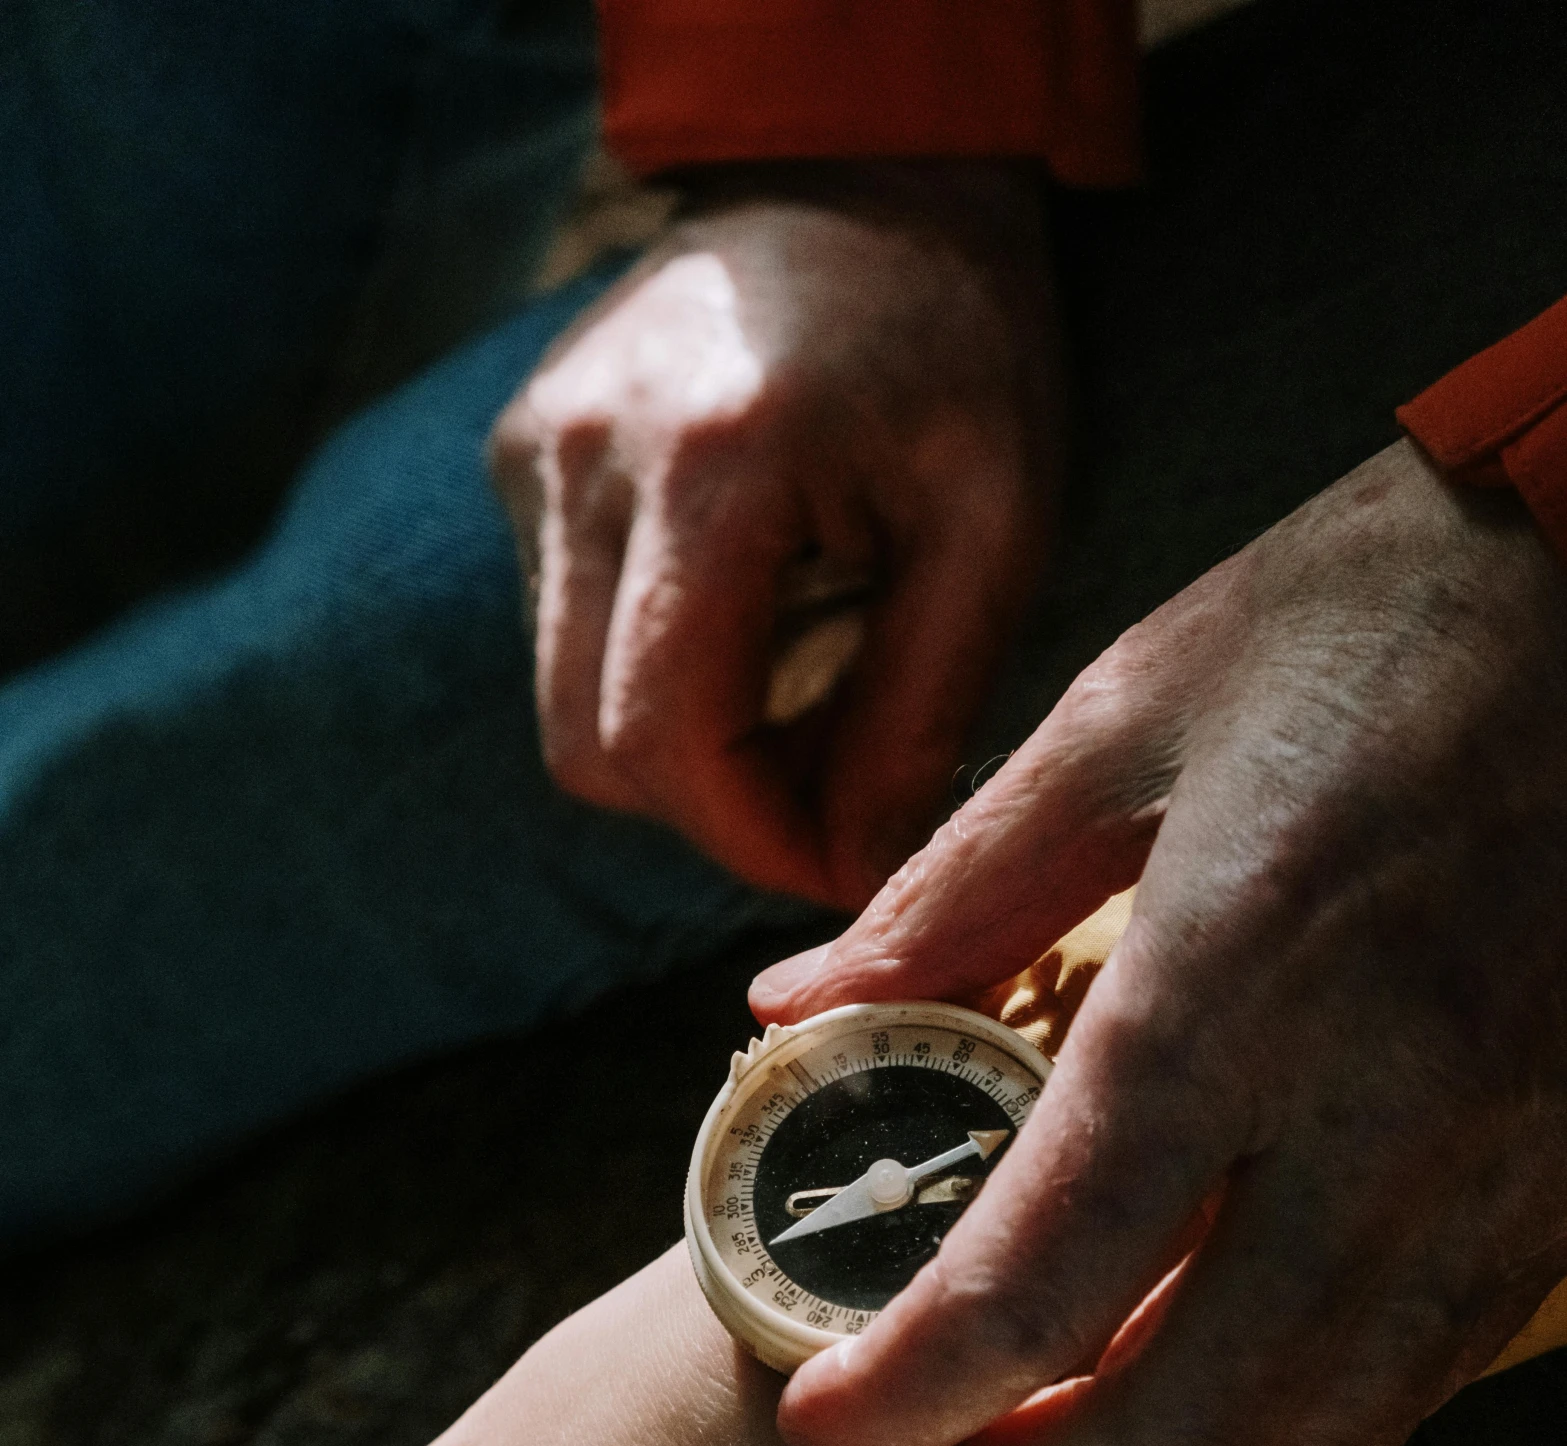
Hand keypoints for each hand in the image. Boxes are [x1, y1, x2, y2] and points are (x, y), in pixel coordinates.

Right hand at [490, 162, 1060, 908]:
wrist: (860, 175)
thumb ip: (919, 710)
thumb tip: (852, 868)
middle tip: (826, 797)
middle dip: (713, 813)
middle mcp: (583, 458)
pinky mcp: (519, 457)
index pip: (667, 739)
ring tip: (796, 703)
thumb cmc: (955, 343)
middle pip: (592, 750)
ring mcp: (533, 453)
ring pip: (565, 710)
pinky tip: (741, 627)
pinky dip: (648, 677)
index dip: (751, 840)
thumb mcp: (994, 526)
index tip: (841, 865)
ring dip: (679, 754)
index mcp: (711, 465)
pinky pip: (561, 637)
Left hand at [751, 442, 1566, 1445]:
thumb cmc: (1385, 612)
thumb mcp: (1130, 712)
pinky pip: (1420, 1378)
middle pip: (1188, 1420)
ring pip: (1319, 1436)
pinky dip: (1291, 1432)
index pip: (1044, 1273)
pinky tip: (1206, 1389)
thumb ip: (953, 891)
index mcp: (1236, 981)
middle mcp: (1384, 1109)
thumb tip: (800, 1008)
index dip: (909, 1389)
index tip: (820, 1418)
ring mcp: (1503, 1162)